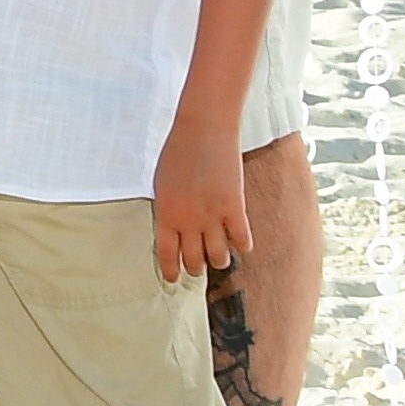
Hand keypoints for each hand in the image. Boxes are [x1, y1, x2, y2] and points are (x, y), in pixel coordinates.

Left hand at [154, 143, 252, 284]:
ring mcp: (213, 216)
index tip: (174, 278)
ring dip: (219, 259)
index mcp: (166, 214)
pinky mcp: (235, 207)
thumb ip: (168, 210)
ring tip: (219, 253)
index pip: (167, 256)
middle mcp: (189, 220)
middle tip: (198, 264)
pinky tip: (241, 242)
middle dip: (196, 267)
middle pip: (195, 261)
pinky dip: (242, 245)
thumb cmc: (179, 150)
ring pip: (219, 257)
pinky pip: (242, 240)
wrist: (204, 127)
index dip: (171, 272)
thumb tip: (172, 232)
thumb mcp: (162, 183)